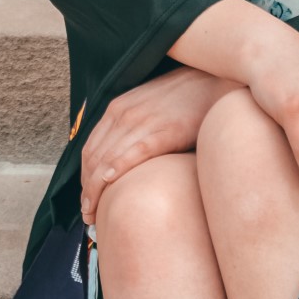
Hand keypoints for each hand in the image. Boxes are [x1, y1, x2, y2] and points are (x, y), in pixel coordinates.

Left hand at [80, 66, 243, 225]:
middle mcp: (124, 113)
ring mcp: (143, 121)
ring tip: (94, 215)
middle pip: (93, 159)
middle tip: (87, 216)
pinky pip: (134, 153)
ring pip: (107, 161)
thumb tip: (118, 159)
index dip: (84, 179)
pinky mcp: (164, 130)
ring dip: (96, 191)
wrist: (214, 82)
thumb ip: (131, 127)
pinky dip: (117, 170)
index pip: (89, 150)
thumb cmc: (183, 99)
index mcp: (118, 108)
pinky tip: (109, 186)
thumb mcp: (147, 107)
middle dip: (87, 191)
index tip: (85, 200)